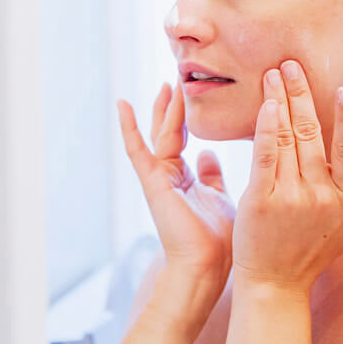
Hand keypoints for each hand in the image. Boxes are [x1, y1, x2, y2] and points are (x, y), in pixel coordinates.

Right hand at [117, 83, 235, 281]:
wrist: (207, 265)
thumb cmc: (219, 239)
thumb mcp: (219, 197)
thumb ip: (211, 175)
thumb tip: (208, 154)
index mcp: (185, 178)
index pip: (182, 138)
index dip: (184, 115)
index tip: (187, 92)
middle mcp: (170, 175)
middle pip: (169, 131)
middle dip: (173, 106)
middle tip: (176, 78)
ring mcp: (159, 177)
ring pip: (161, 134)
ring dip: (164, 109)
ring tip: (167, 84)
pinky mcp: (152, 181)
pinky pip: (138, 149)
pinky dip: (129, 126)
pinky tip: (123, 104)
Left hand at [232, 61, 342, 294]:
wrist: (274, 284)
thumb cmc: (313, 254)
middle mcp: (321, 196)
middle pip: (312, 134)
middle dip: (301, 94)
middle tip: (291, 64)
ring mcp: (290, 198)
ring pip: (287, 138)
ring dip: (279, 101)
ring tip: (273, 75)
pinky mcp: (261, 200)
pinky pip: (265, 157)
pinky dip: (265, 129)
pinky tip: (265, 106)